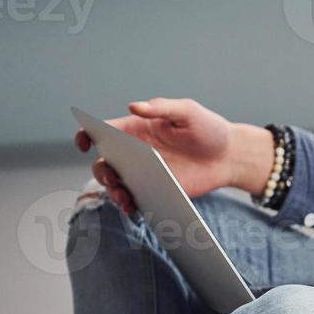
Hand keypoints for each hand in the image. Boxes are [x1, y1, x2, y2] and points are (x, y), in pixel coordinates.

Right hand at [73, 98, 264, 214]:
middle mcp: (134, 151)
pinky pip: (132, 200)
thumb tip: (133, 106)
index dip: (86, 134)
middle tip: (112, 175)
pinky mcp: (154, 191)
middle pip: (103, 161)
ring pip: (114, 184)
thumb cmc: (209, 129)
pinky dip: (127, 204)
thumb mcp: (188, 111)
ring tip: (123, 195)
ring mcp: (142, 173)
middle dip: (100, 170)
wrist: (230, 156)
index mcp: (136, 128)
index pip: (102, 130)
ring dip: (112, 190)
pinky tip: (132, 206)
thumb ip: (161, 107)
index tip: (84, 142)